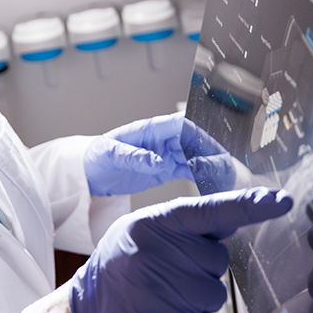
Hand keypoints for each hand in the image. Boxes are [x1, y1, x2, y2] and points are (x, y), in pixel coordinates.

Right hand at [70, 187, 292, 312]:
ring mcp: (163, 291)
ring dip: (194, 299)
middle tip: (166, 271)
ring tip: (160, 295)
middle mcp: (161, 253)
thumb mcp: (144, 228)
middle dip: (199, 268)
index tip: (281, 201)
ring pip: (214, 296)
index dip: (250, 206)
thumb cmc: (123, 263)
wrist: (87, 308)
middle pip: (217, 261)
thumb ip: (186, 223)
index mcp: (157, 222)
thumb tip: (235, 217)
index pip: (212, 210)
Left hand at [84, 114, 234, 195]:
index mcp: (151, 129)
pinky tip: (209, 186)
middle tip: (222, 169)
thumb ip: (134, 157)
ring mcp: (166, 154)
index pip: (181, 126)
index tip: (209, 148)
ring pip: (195, 157)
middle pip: (194, 142)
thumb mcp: (111, 154)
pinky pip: (188, 171)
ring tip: (221, 179)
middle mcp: (163, 140)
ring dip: (208, 166)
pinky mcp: (167, 169)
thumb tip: (157, 161)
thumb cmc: (97, 156)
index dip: (198, 135)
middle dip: (209, 153)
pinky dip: (200, 177)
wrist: (91, 172)